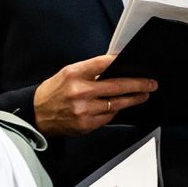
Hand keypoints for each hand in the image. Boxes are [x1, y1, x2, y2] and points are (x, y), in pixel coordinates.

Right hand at [33, 53, 155, 135]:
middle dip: (137, 84)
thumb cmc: (53, 92)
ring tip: (143, 95)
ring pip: (116, 104)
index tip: (134, 62)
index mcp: (73, 74)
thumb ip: (89, 71)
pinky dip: (115, 111)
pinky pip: (108, 117)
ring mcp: (84, 110)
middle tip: (150, 83)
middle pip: (116, 86)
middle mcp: (79, 92)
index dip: (120, 61)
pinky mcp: (86, 124)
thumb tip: (115, 68)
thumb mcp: (67, 74)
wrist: (37, 114)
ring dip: (132, 99)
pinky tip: (119, 106)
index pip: (103, 64)